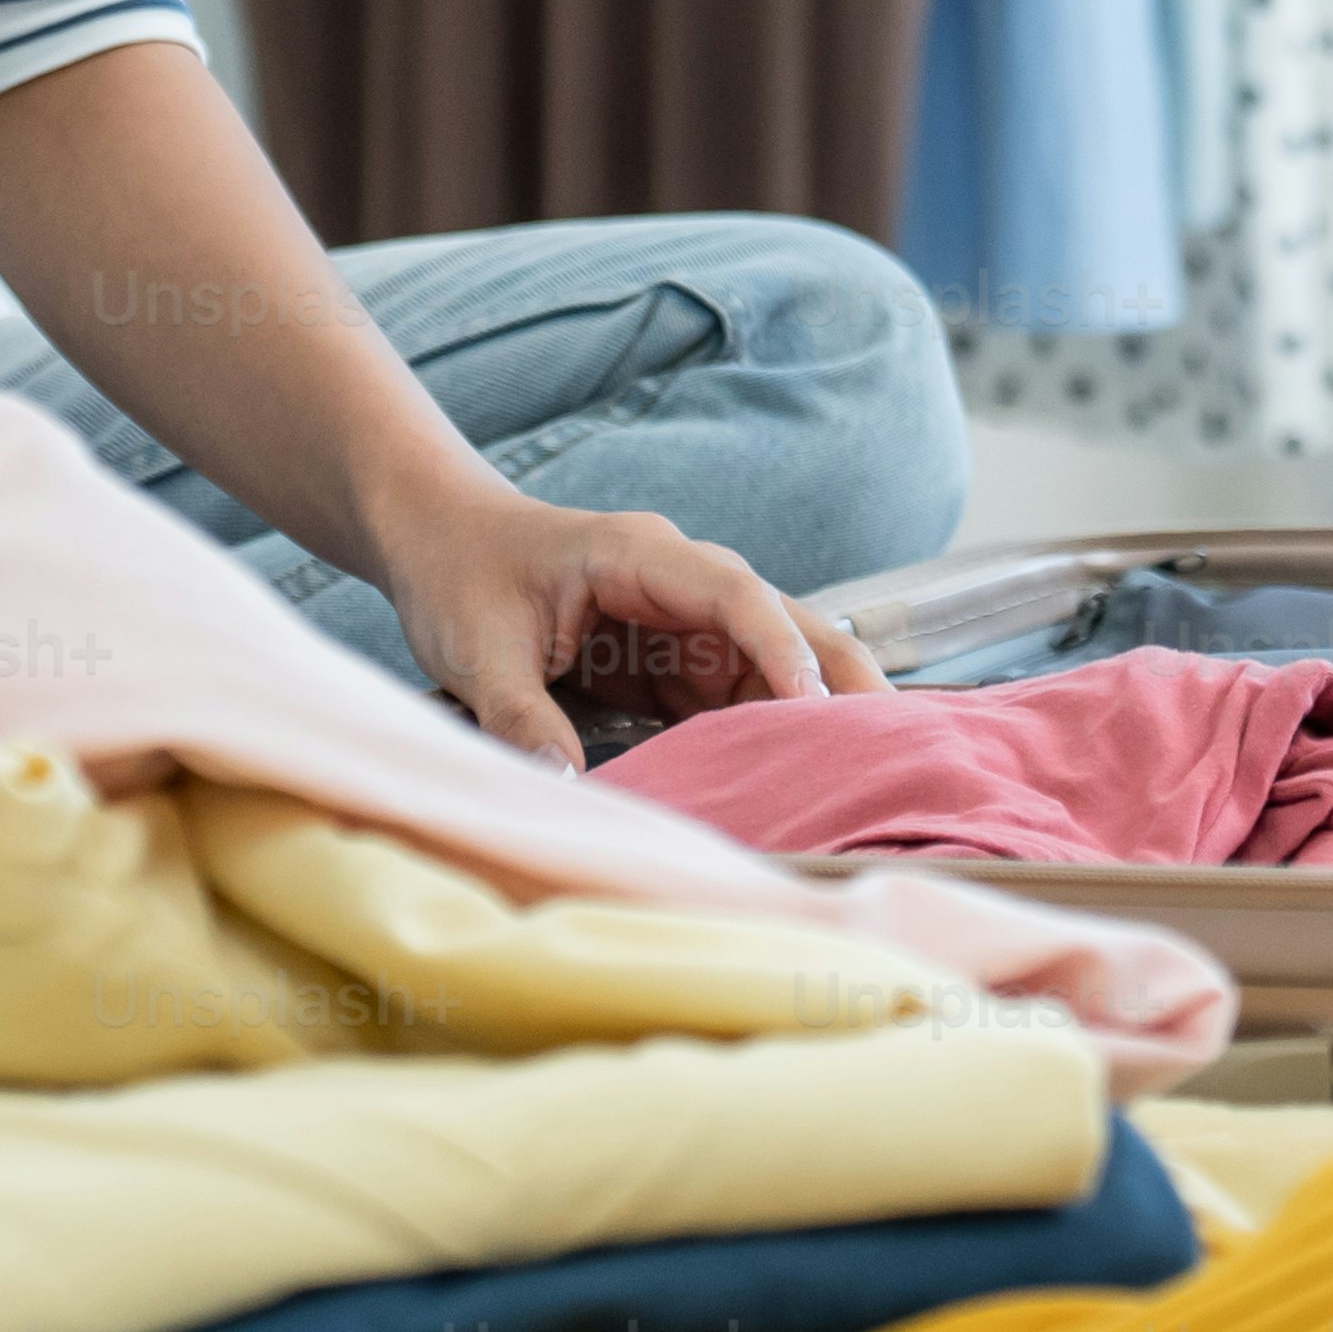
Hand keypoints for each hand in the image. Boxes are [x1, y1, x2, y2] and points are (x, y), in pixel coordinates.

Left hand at [357, 465, 885, 767]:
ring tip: (864, 772)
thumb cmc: (459, 575)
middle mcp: (678, 581)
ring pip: (769, 661)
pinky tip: (796, 779)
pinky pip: (733, 694)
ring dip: (810, 710)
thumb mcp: (476, 650)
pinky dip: (766, 732)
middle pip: (780, 620)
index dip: (777, 647)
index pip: (733, 592)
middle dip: (837, 675)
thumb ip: (521, 717)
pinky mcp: (670, 659)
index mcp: (639, 555)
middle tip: (893, 738)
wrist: (439, 539)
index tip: (812, 705)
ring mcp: (680, 621)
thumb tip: (568, 791)